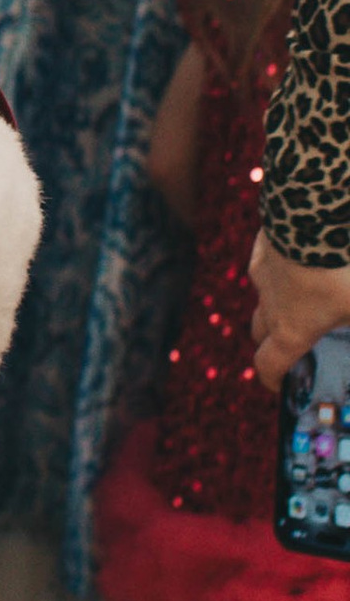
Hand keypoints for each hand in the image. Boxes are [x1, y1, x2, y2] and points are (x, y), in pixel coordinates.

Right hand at [251, 233, 349, 390]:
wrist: (314, 216)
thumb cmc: (344, 273)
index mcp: (292, 330)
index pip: (268, 366)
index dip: (272, 379)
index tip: (280, 384)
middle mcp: (271, 305)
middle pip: (259, 332)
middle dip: (271, 340)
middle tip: (294, 340)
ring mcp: (264, 273)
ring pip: (266, 294)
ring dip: (280, 300)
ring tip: (308, 292)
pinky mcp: (265, 244)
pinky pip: (269, 261)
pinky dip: (283, 265)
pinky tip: (306, 254)